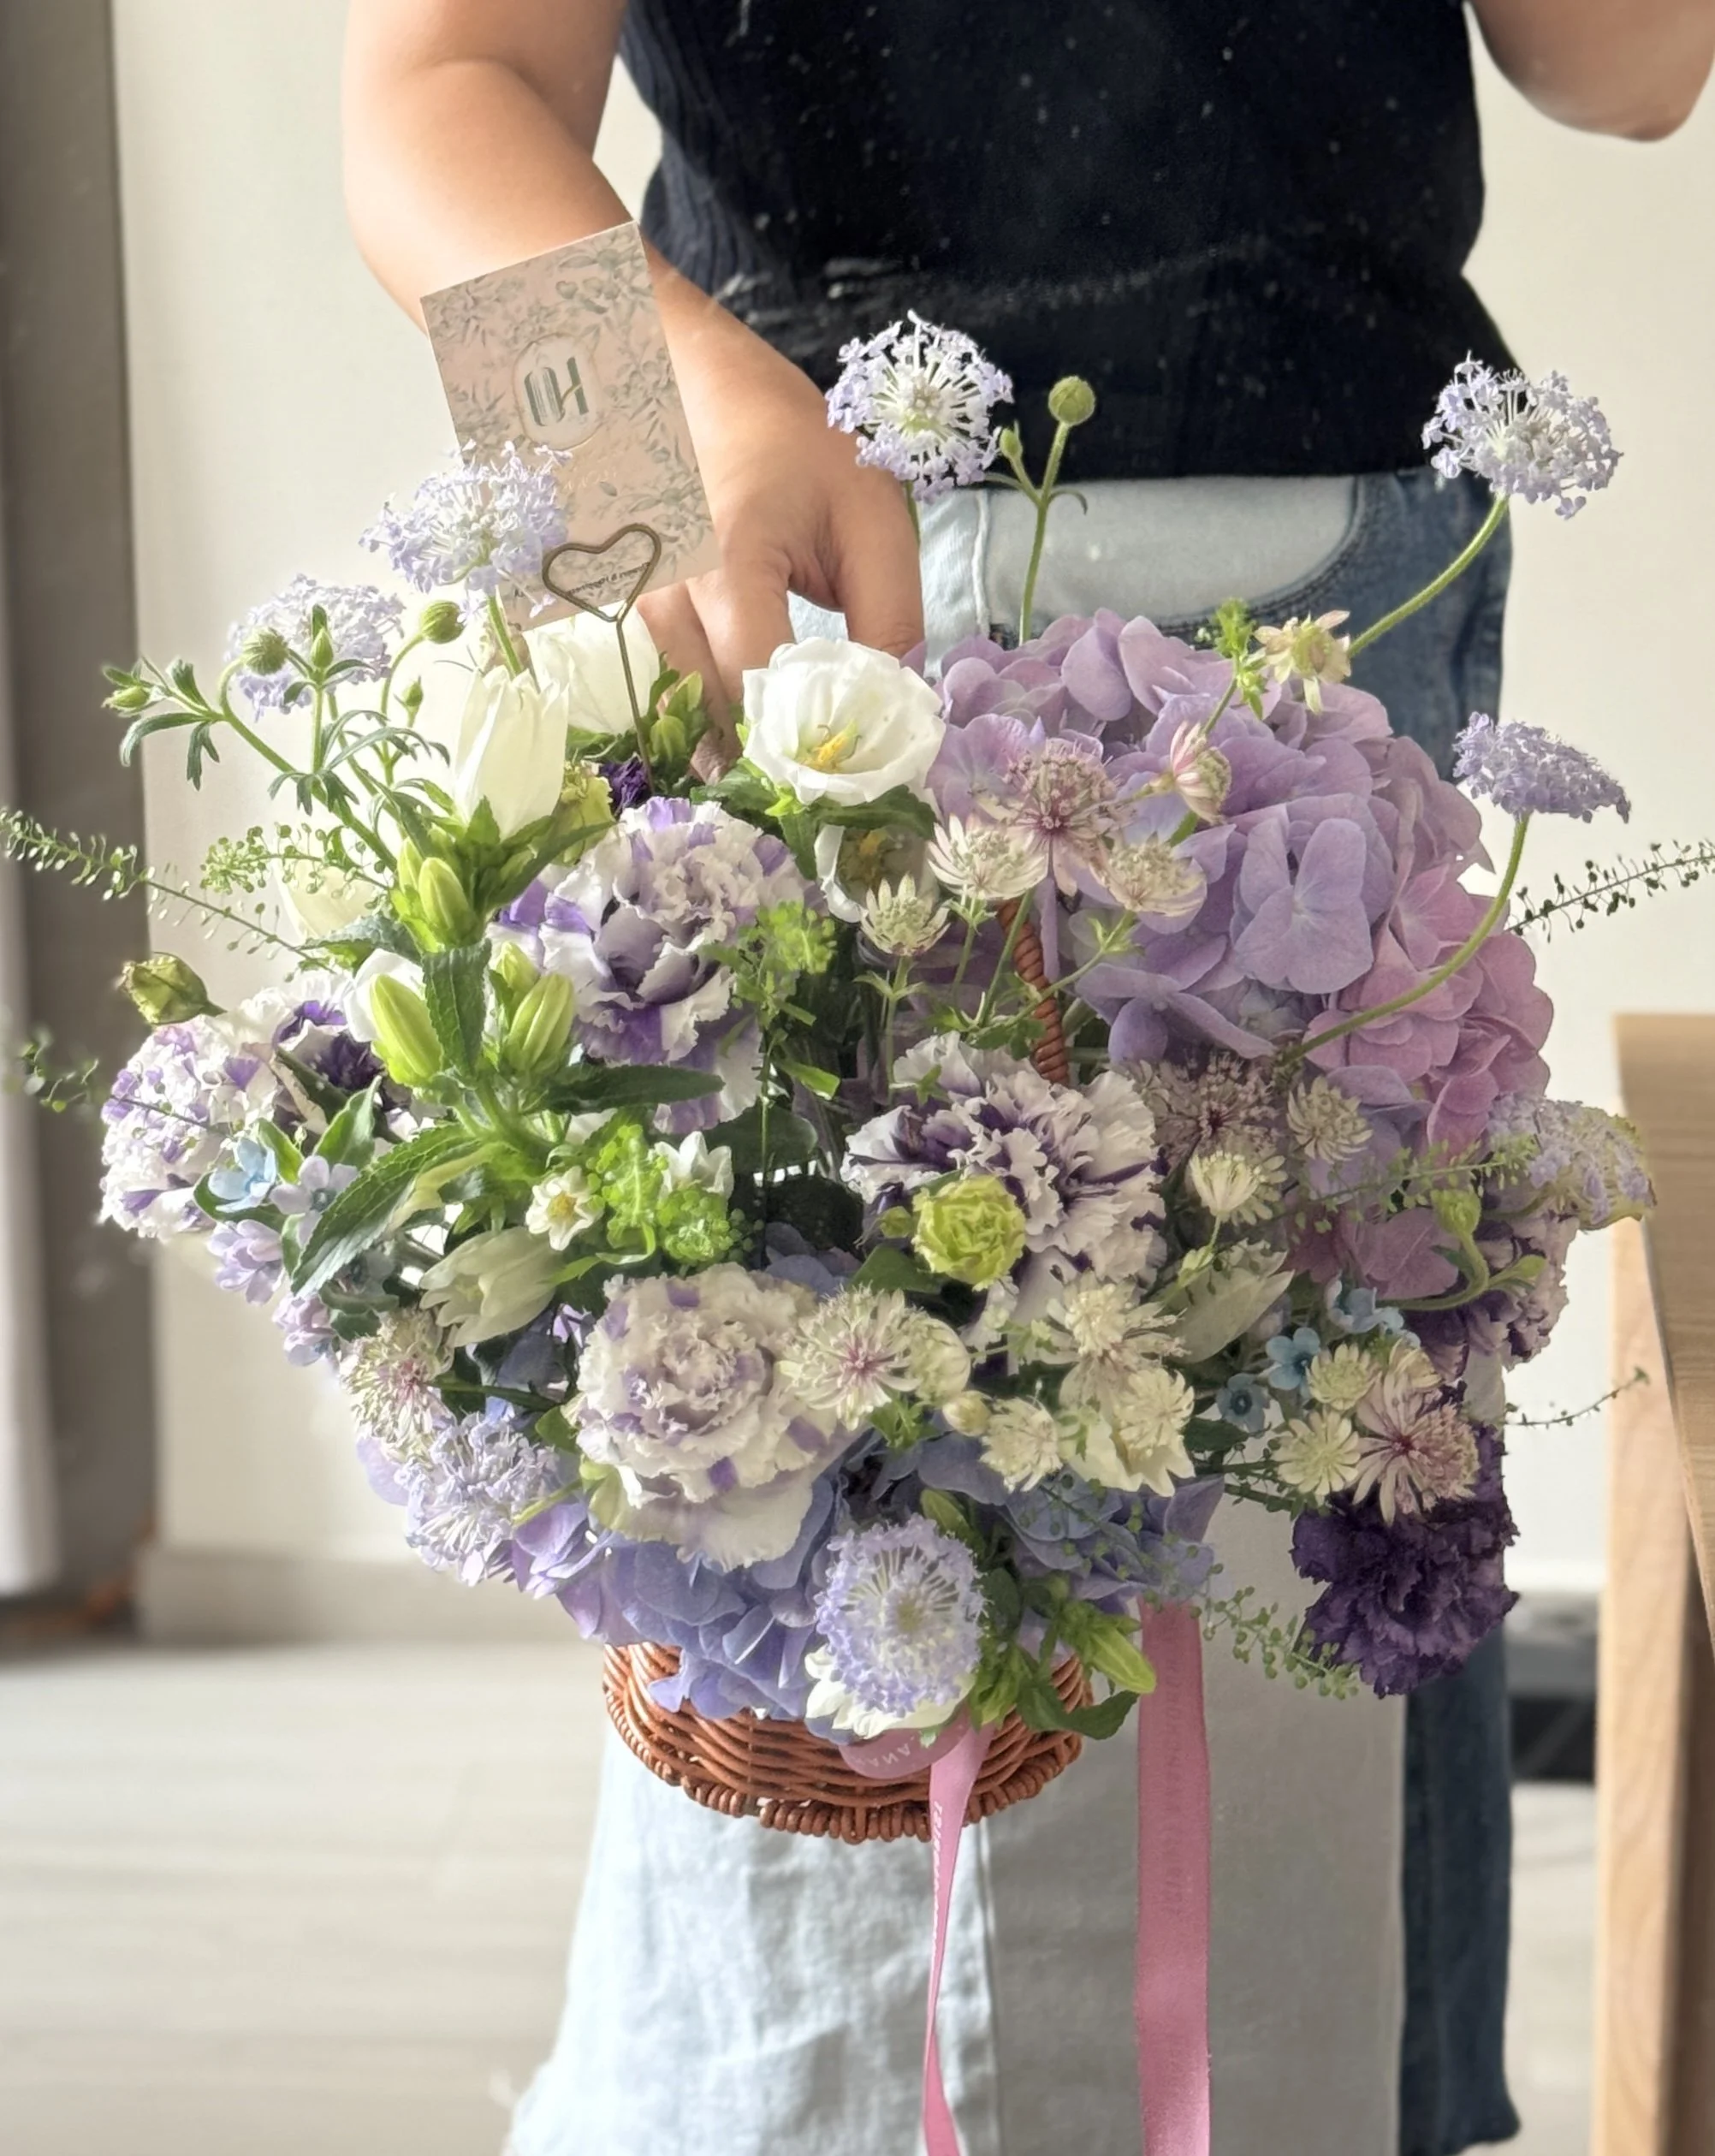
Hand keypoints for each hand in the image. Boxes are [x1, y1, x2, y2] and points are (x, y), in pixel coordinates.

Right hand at [640, 299, 922, 764]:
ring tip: (787, 766)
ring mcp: (629, 609)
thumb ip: (890, 614)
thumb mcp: (867, 511)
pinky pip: (657, 697)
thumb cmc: (785, 443)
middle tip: (829, 789)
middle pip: (719, 716)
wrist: (678, 379)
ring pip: (682, 716)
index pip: (766, 684)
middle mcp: (665, 593)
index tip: (858, 776)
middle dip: (777, 760)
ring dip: (736, 747)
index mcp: (731, 559)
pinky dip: (698, 723)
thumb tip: (896, 712)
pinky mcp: (615, 619)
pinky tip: (735, 732)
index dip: (814, 741)